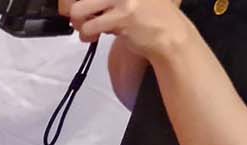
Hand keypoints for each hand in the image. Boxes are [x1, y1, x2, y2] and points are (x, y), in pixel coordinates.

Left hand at [61, 0, 191, 56]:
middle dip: (75, 11)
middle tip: (83, 21)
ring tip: (89, 31)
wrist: (171, 34)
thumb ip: (107, 1)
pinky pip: (89, 27)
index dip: (77, 1)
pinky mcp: (122, 16)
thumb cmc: (149, 17)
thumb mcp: (129, 0)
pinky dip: (87, 36)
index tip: (86, 11)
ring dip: (79, 24)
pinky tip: (96, 38)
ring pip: (78, 10)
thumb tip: (76, 4)